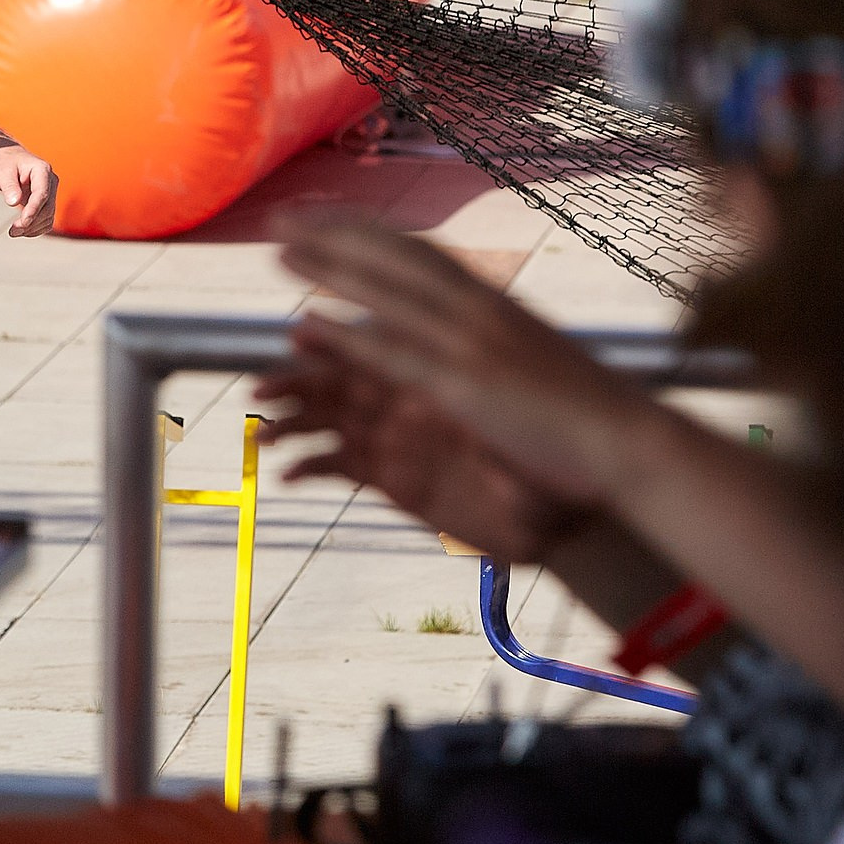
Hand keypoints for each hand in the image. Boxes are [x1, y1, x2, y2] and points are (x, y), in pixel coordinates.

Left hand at [0, 144, 57, 236]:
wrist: (10, 160)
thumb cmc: (6, 163)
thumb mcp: (2, 171)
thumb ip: (9, 186)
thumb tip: (14, 202)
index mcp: (42, 170)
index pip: (42, 193)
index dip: (33, 210)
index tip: (22, 222)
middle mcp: (50, 181)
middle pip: (48, 208)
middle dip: (31, 222)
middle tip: (12, 231)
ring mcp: (51, 192)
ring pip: (49, 217)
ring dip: (33, 228)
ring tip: (13, 232)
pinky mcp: (47, 202)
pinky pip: (46, 220)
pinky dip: (36, 229)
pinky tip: (22, 231)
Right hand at [257, 337, 595, 561]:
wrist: (584, 511)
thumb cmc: (557, 444)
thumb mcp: (495, 408)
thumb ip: (435, 379)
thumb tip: (389, 346)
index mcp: (436, 360)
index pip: (371, 334)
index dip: (331, 332)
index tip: (295, 333)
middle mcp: (413, 391)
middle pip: (340, 375)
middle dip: (298, 379)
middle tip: (260, 386)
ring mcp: (404, 436)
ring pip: (333, 420)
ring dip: (295, 421)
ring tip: (264, 433)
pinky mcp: (401, 481)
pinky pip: (343, 467)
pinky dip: (311, 467)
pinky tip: (287, 474)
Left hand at [271, 209, 663, 513]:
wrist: (631, 445)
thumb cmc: (593, 414)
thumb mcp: (538, 363)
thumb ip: (502, 345)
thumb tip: (484, 335)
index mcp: (498, 302)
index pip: (421, 253)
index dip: (368, 235)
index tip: (326, 221)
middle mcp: (480, 310)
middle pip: (392, 258)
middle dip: (334, 236)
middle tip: (281, 220)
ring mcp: (471, 344)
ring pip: (384, 293)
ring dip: (328, 269)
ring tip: (278, 252)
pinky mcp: (464, 385)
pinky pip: (393, 352)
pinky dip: (347, 334)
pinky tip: (307, 324)